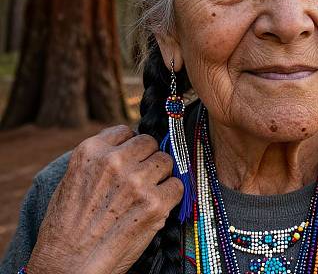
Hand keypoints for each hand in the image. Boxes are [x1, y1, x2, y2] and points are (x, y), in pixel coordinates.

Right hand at [26, 124, 183, 273]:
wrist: (67, 267)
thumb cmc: (67, 228)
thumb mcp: (73, 178)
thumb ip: (99, 158)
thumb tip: (128, 143)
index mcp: (91, 151)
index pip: (126, 131)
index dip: (130, 147)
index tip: (129, 161)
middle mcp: (114, 161)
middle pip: (149, 142)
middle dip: (147, 159)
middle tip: (140, 179)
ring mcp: (136, 181)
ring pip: (166, 161)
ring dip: (160, 176)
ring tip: (146, 194)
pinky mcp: (154, 203)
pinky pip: (177, 185)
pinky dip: (171, 195)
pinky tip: (156, 206)